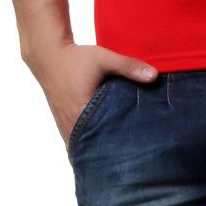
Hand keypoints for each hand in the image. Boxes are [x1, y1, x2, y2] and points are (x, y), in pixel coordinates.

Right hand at [25, 41, 158, 145]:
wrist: (51, 57)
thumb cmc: (77, 58)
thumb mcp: (104, 59)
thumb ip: (129, 66)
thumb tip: (155, 76)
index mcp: (80, 114)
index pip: (104, 140)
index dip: (121, 144)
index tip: (138, 145)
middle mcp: (71, 127)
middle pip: (96, 146)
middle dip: (114, 148)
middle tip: (135, 148)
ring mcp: (66, 129)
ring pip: (87, 145)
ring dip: (102, 144)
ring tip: (124, 145)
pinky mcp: (65, 126)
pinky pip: (81, 140)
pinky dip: (93, 139)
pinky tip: (107, 136)